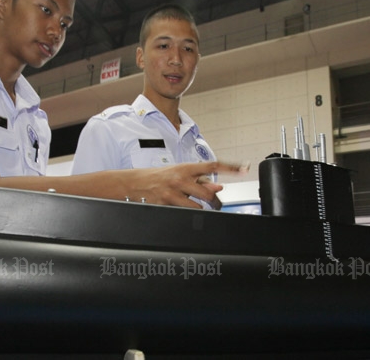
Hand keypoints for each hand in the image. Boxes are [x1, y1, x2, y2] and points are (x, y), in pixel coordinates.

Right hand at [132, 161, 248, 207]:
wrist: (133, 183)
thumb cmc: (157, 177)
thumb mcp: (178, 173)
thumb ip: (198, 180)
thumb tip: (218, 186)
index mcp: (185, 168)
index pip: (213, 165)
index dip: (231, 167)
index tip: (245, 168)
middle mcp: (181, 179)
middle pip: (208, 193)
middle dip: (216, 202)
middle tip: (217, 206)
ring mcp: (173, 192)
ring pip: (198, 206)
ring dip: (202, 210)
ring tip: (198, 208)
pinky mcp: (166, 204)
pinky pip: (184, 212)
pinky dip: (186, 212)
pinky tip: (180, 209)